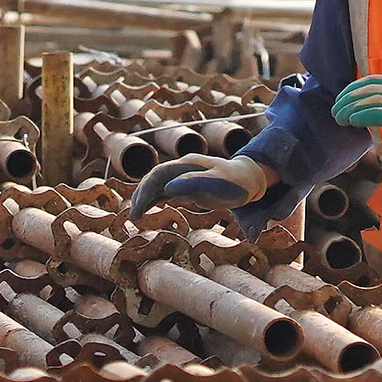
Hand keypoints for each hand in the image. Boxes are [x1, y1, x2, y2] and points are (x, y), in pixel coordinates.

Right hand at [127, 152, 274, 221]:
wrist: (248, 181)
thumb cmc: (235, 182)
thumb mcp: (218, 183)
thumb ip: (195, 184)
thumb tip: (168, 190)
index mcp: (187, 164)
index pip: (159, 174)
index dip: (147, 190)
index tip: (141, 209)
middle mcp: (182, 168)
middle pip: (153, 179)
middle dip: (141, 197)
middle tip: (134, 217)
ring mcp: (182, 177)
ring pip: (156, 186)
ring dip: (144, 199)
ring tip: (135, 217)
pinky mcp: (185, 187)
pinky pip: (163, 192)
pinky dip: (152, 201)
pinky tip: (144, 211)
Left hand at [332, 75, 381, 153]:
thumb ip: (379, 103)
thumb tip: (350, 103)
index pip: (372, 80)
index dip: (352, 88)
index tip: (339, 100)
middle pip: (370, 90)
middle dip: (348, 100)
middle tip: (335, 112)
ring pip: (372, 101)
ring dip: (351, 109)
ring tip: (340, 120)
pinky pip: (380, 113)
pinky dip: (363, 116)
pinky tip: (352, 121)